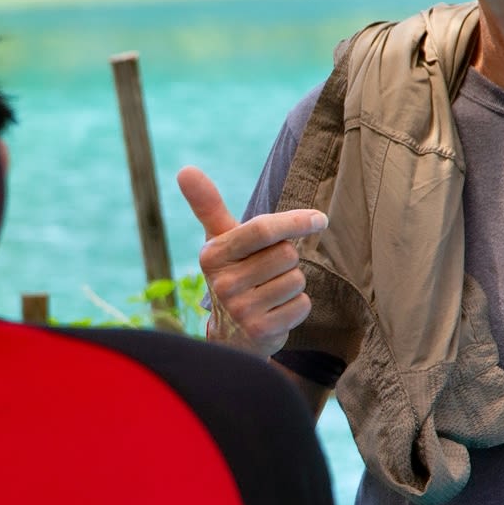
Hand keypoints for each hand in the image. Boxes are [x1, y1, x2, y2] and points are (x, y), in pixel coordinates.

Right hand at [176, 166, 325, 360]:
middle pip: (286, 254)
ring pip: (297, 279)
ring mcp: (240, 310)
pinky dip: (296, 307)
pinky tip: (276, 311)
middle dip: (286, 260)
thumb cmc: (232, 274)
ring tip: (270, 293)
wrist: (230, 335)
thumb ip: (207, 205)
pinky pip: (302, 305)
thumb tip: (185, 169)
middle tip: (268, 272)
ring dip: (292, 284)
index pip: (261, 229)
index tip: (319, 219)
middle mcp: (222, 283)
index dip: (294, 221)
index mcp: (212, 255)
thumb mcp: (219, 241)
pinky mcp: (260, 331)